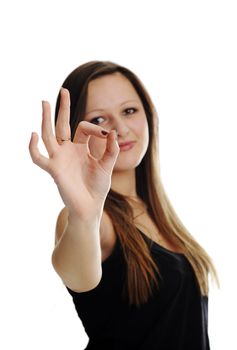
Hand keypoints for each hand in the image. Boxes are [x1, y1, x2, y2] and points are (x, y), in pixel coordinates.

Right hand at [29, 88, 119, 217]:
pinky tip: (32, 135)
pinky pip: (39, 158)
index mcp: (80, 148)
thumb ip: (111, 150)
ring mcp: (59, 159)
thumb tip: (112, 131)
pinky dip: (33, 148)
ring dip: (46, 119)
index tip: (108, 135)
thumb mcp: (107, 166)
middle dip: (63, 108)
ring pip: (49, 135)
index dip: (95, 127)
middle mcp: (68, 150)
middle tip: (62, 90)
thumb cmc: (97, 187)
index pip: (83, 127)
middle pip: (62, 124)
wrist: (91, 206)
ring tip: (45, 102)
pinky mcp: (54, 170)